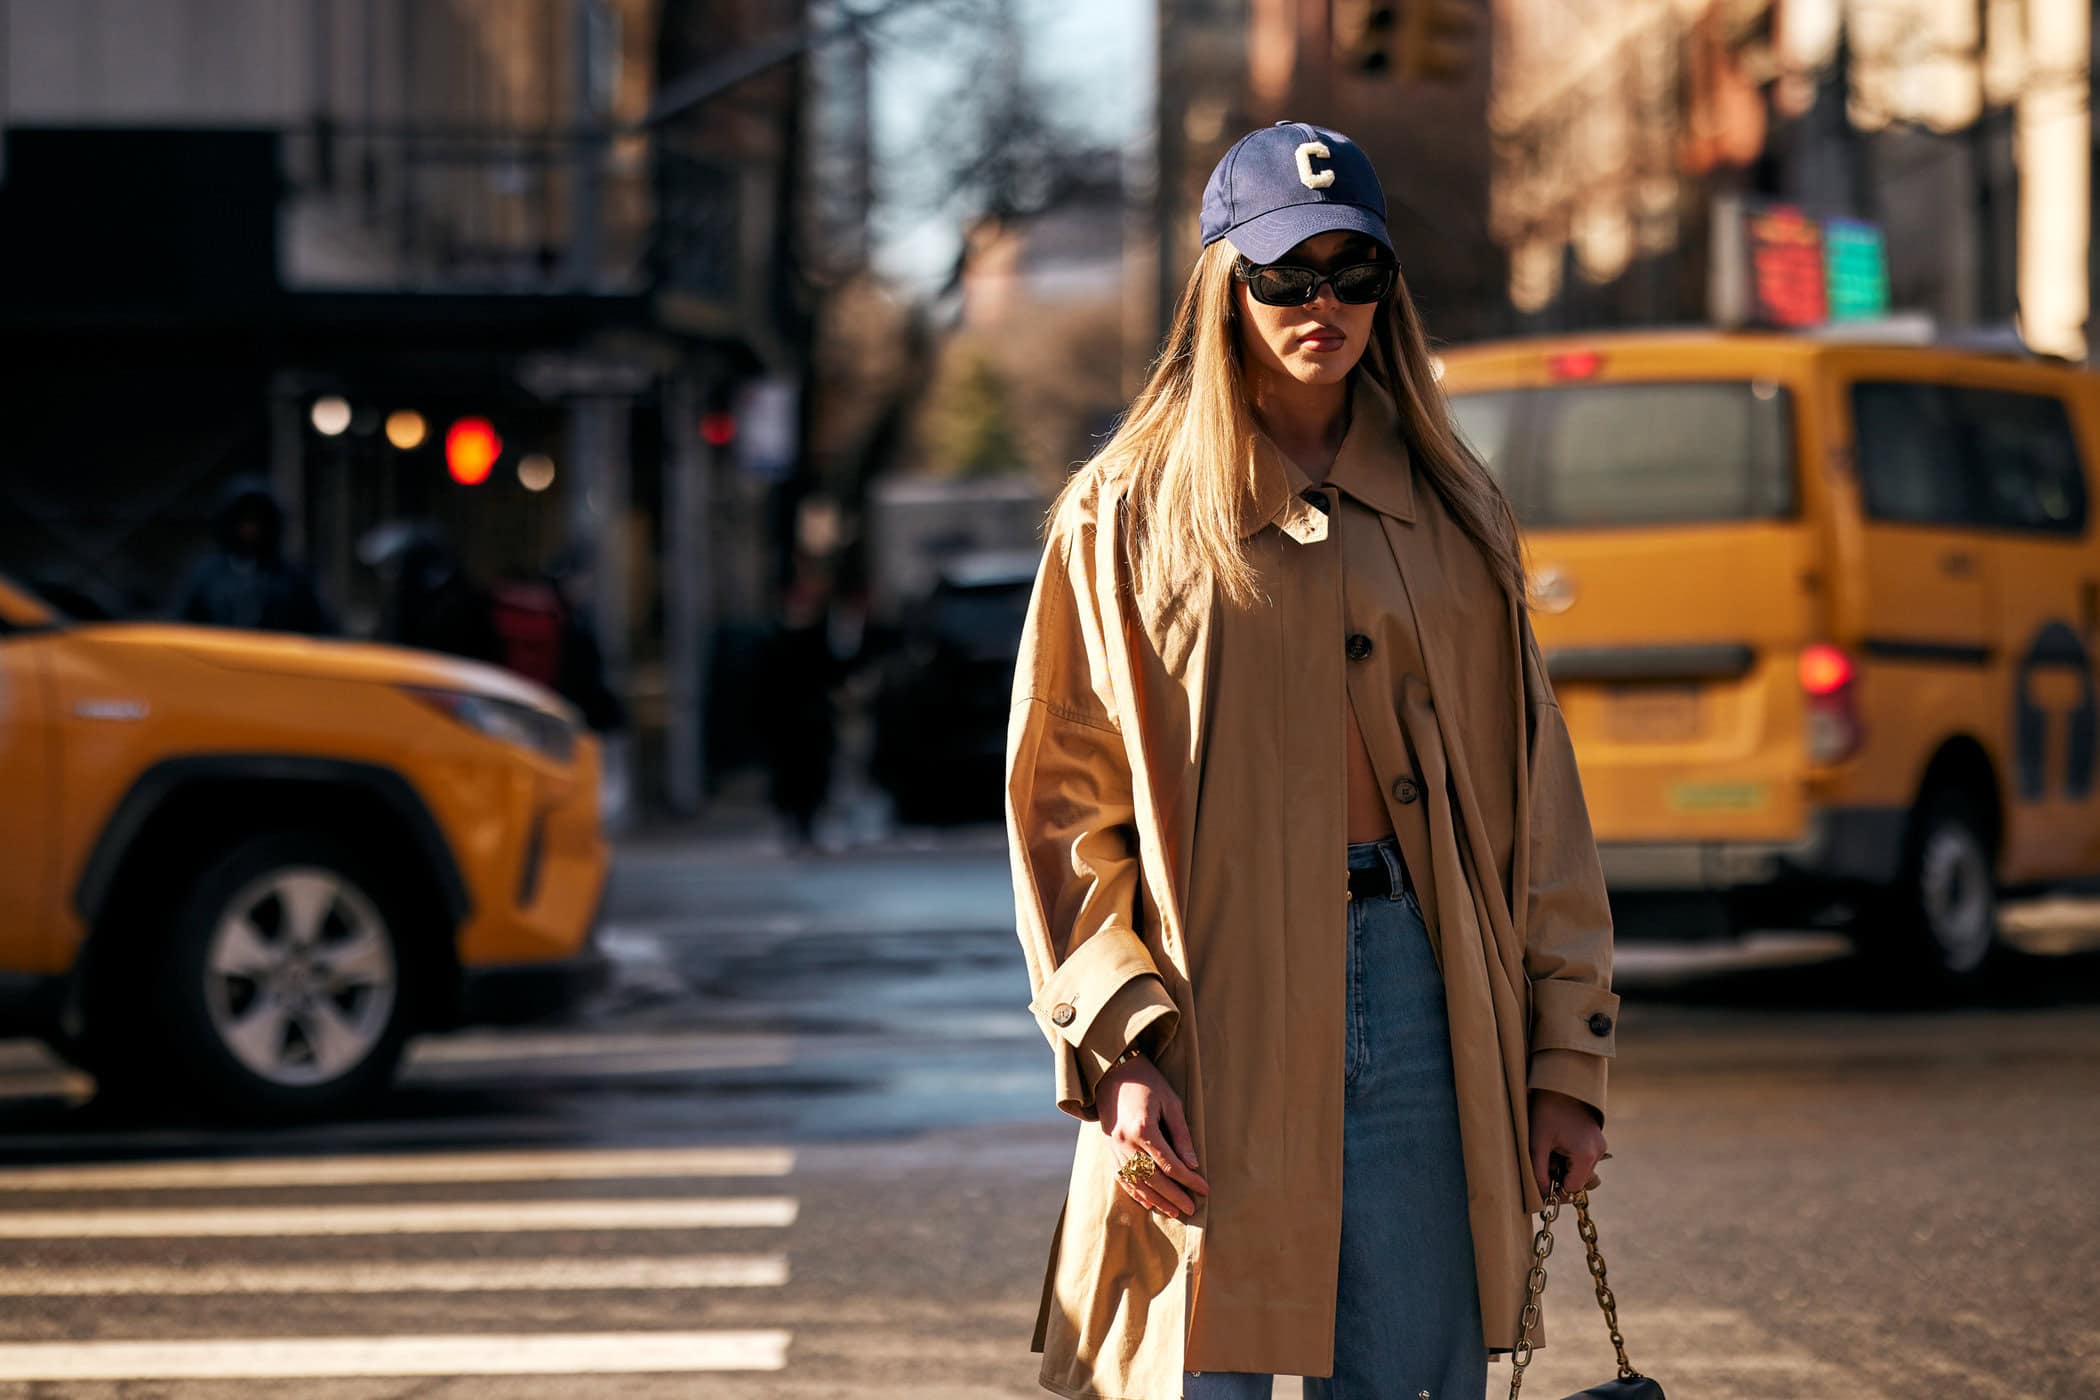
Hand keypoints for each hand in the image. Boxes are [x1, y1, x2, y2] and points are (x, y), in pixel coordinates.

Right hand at [1098, 1052, 1209, 1219]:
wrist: (1112, 1072)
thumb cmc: (1148, 1083)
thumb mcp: (1171, 1102)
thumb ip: (1181, 1134)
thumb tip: (1193, 1164)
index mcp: (1143, 1128)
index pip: (1170, 1164)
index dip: (1189, 1180)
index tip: (1205, 1189)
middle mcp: (1126, 1142)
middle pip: (1153, 1179)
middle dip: (1175, 1196)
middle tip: (1192, 1209)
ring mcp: (1114, 1148)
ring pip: (1136, 1183)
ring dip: (1156, 1200)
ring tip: (1175, 1211)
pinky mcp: (1108, 1149)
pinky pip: (1121, 1177)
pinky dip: (1136, 1193)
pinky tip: (1149, 1203)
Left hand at [1528, 1088, 1607, 1199]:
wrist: (1561, 1086)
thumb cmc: (1547, 1111)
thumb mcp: (1538, 1143)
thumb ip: (1539, 1172)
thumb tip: (1541, 1197)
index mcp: (1586, 1155)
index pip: (1573, 1188)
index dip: (1556, 1188)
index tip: (1542, 1178)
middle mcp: (1598, 1153)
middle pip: (1579, 1182)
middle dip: (1560, 1176)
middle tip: (1546, 1159)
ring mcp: (1601, 1147)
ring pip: (1582, 1172)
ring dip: (1565, 1168)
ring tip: (1552, 1150)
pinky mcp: (1598, 1142)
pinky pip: (1585, 1161)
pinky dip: (1571, 1159)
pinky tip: (1560, 1145)